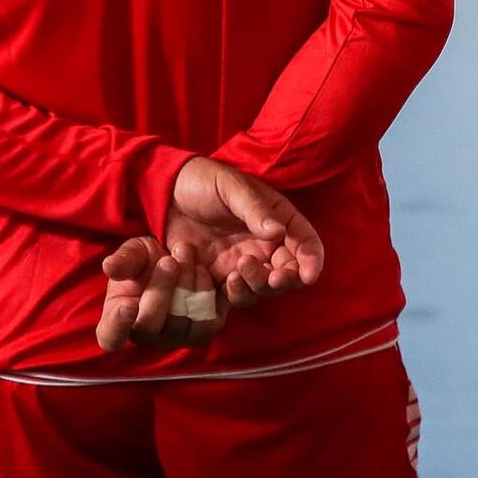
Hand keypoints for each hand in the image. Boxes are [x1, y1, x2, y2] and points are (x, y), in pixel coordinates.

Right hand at [96, 236, 224, 350]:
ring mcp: (174, 337)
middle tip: (169, 261)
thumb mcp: (136, 252)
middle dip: (160, 290)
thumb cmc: (152, 260)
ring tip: (186, 255)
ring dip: (185, 286)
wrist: (188, 259)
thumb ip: (124, 260)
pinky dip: (206, 293)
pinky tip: (203, 270)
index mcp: (118, 319)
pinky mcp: (202, 332)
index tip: (127, 305)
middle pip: (149, 327)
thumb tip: (109, 266)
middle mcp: (146, 335)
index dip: (116, 326)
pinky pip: (207, 322)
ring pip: (179, 323)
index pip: (110, 337)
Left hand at [163, 156, 324, 307]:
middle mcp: (266, 245)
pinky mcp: (221, 277)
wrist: (165, 195)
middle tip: (273, 278)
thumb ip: (255, 210)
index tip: (308, 275)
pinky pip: (238, 295)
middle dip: (286, 280)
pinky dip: (238, 294)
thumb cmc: (204, 182)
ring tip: (239, 271)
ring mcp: (244, 262)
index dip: (312, 260)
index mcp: (278, 218)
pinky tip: (226, 280)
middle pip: (289, 272)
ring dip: (259, 287)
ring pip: (264, 288)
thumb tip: (278, 232)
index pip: (305, 242)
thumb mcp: (231, 187)